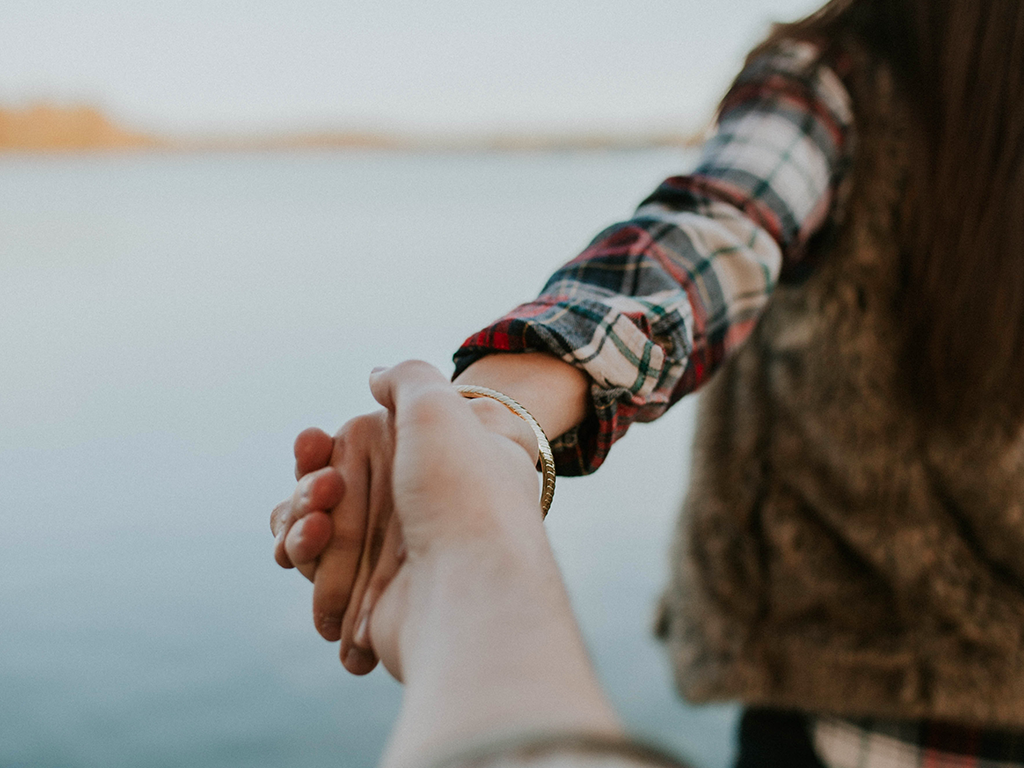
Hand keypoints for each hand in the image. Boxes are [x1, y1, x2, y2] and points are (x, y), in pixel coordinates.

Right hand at [270, 366, 540, 674]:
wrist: (471, 591)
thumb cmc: (462, 492)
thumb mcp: (440, 407)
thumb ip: (407, 379)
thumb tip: (376, 378)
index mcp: (432, 464)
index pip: (358, 450)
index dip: (324, 448)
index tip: (314, 442)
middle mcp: (415, 509)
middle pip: (327, 495)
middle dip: (305, 490)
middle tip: (322, 491)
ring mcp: (395, 558)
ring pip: (315, 537)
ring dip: (299, 529)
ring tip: (315, 530)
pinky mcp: (375, 603)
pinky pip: (321, 583)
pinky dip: (309, 571)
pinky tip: (307, 561)